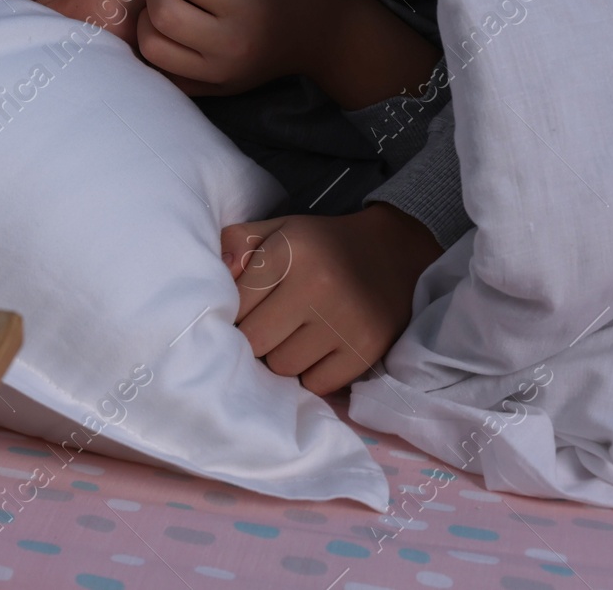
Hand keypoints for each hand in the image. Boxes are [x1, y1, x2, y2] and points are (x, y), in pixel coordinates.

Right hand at [137, 0, 319, 95]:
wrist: (327, 29)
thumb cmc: (266, 52)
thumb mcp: (226, 81)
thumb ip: (183, 76)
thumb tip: (140, 48)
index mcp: (215, 71)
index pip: (151, 46)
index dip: (147, 24)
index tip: (163, 14)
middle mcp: (228, 43)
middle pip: (161, 9)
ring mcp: (245, 4)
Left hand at [220, 203, 442, 396]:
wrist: (393, 253)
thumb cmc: (322, 246)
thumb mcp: (278, 229)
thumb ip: (237, 243)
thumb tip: (219, 269)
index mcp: (290, 250)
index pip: (236, 305)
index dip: (236, 312)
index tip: (248, 309)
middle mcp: (318, 284)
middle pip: (254, 341)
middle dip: (257, 337)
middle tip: (272, 324)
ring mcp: (345, 320)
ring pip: (283, 367)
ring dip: (283, 357)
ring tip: (297, 335)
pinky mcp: (367, 349)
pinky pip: (316, 384)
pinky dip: (313, 373)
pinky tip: (321, 349)